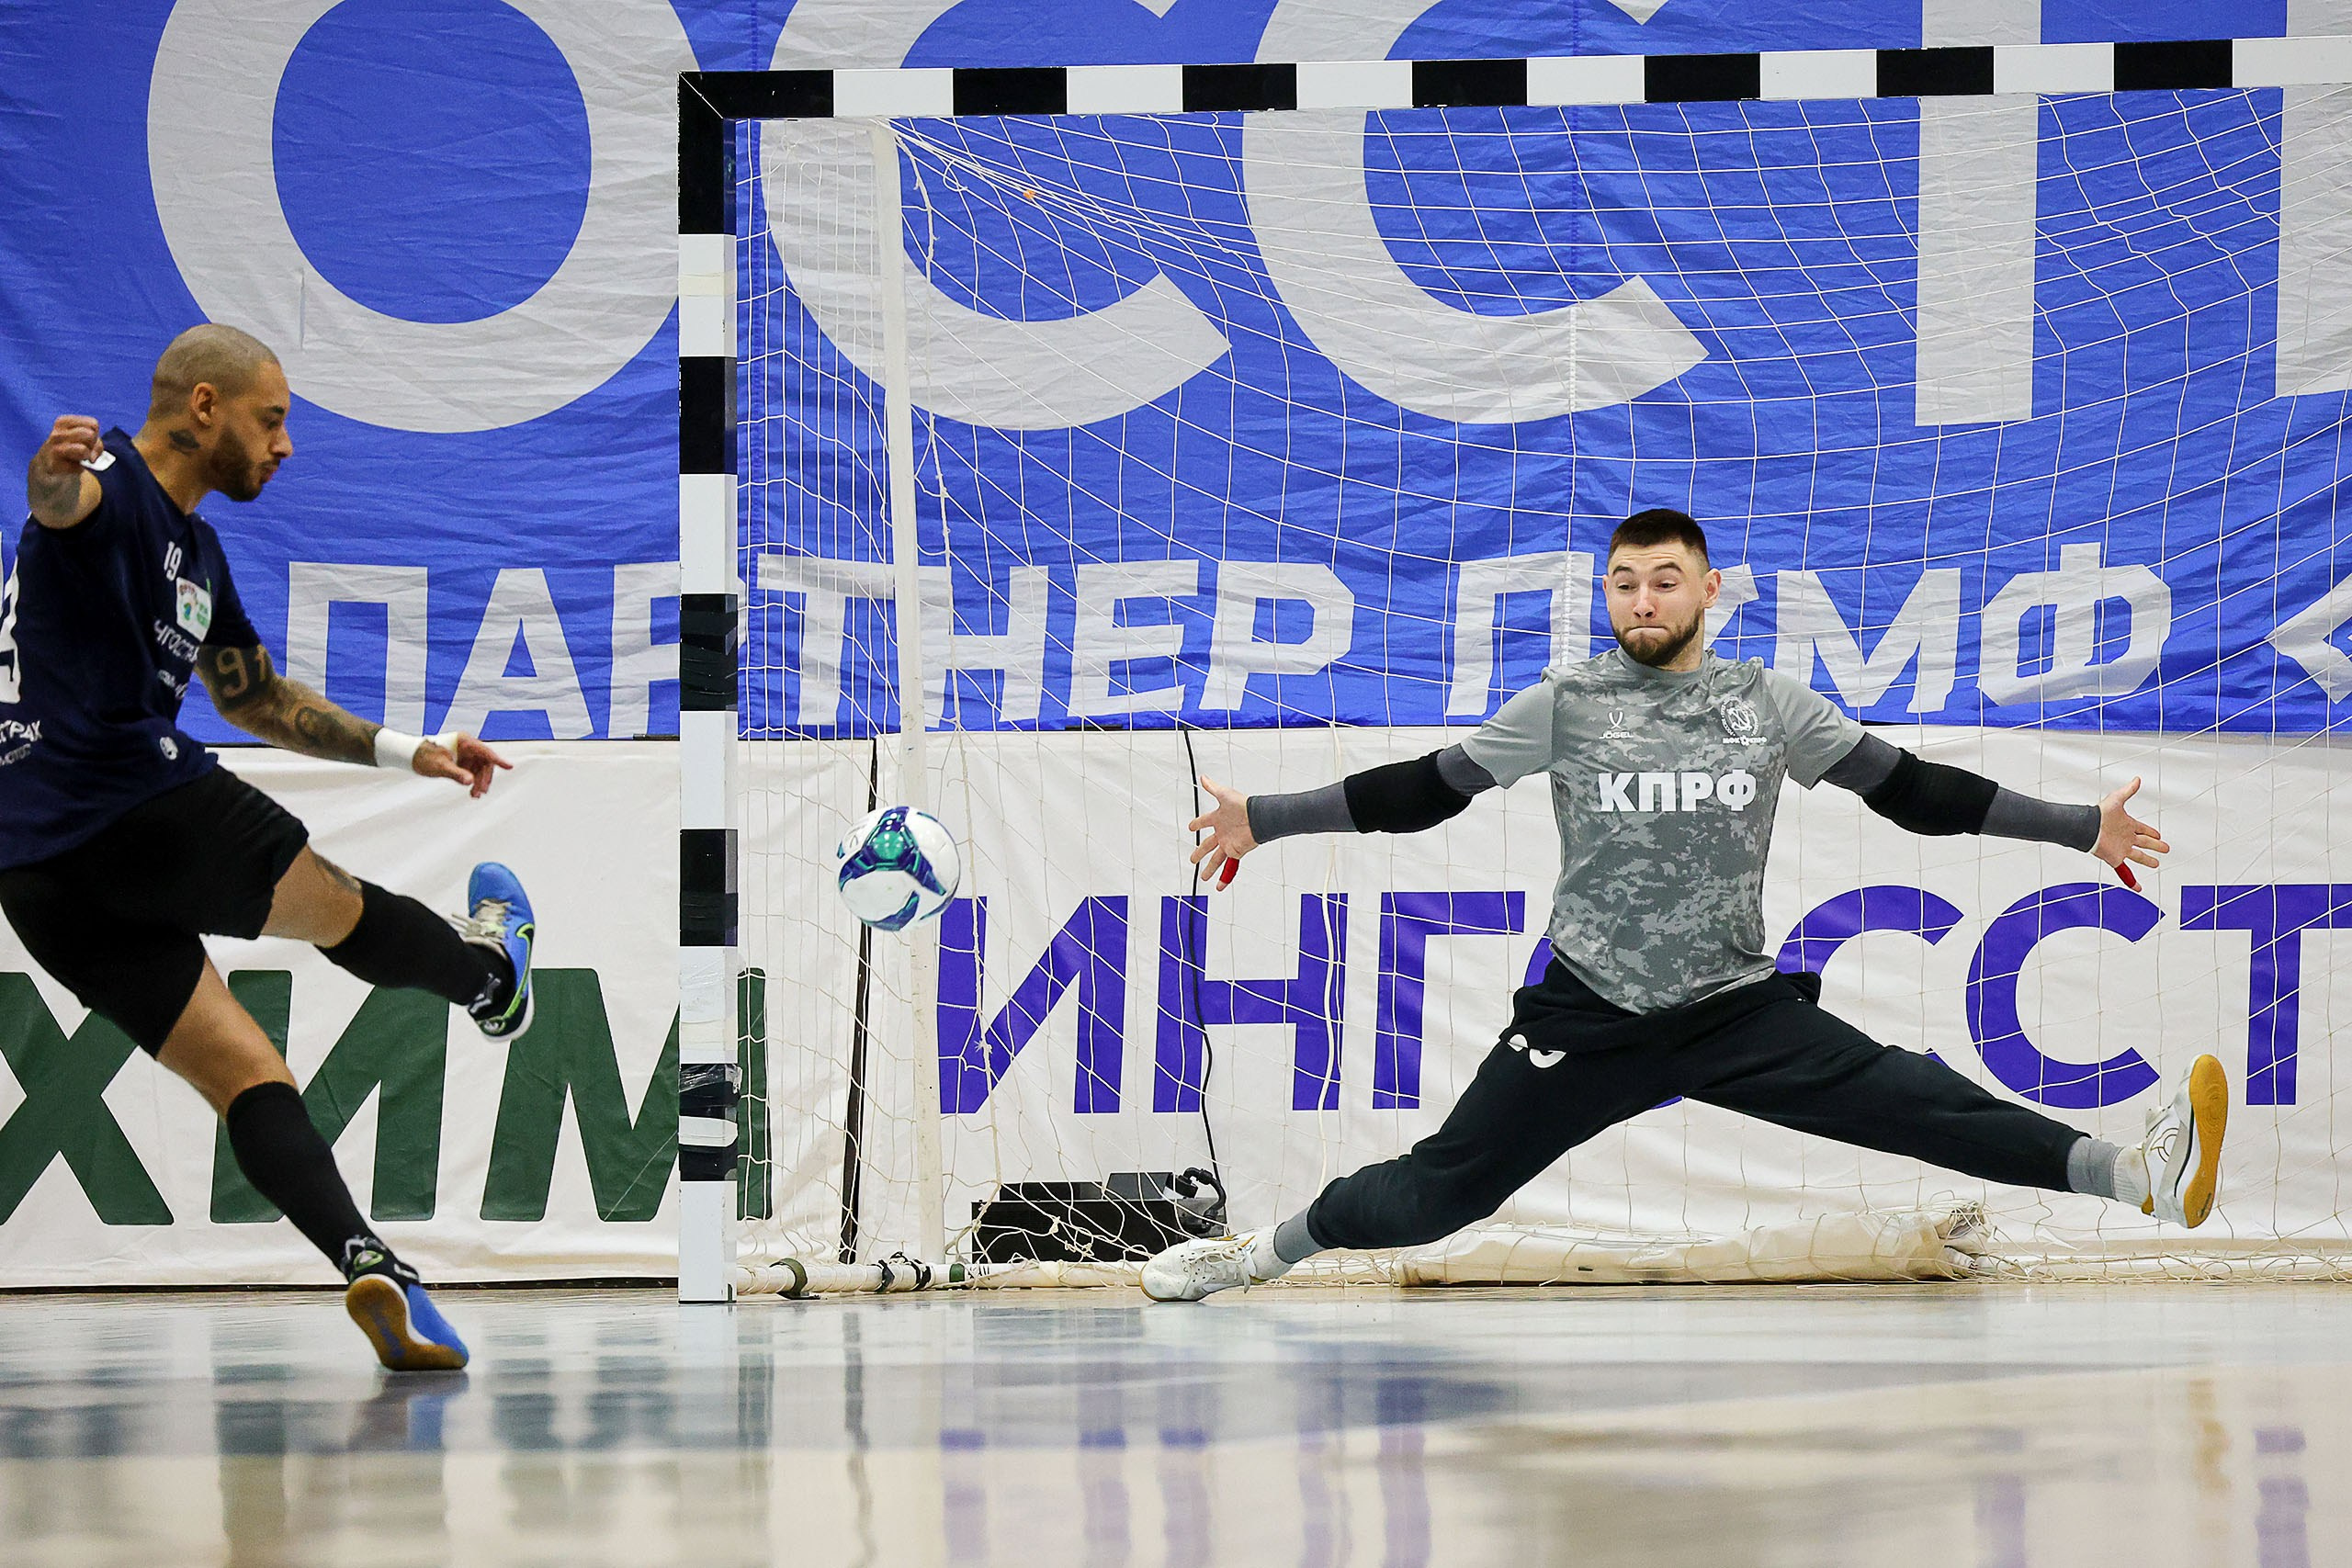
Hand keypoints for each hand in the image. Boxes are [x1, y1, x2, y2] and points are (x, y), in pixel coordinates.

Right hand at [32, 416, 101, 475]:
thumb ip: (96, 444)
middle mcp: (56, 434)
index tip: (86, 439)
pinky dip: (80, 467)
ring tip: (79, 457)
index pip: (93, 424)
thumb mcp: (87, 440)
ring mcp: (54, 450)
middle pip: (90, 435)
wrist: (51, 466)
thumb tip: (91, 459)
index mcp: (63, 422)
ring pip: (83, 449)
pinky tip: (72, 466)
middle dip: (92, 444)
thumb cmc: (73, 448)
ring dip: (87, 456)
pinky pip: (78, 466)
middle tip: (84, 449)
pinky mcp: (55, 465)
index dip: (95, 434)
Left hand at [414, 733, 510, 798]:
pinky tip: (472, 792)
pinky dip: (473, 782)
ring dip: (479, 782)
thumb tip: (470, 782)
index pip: (485, 751)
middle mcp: (467, 746)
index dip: (498, 760)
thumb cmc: (422, 756)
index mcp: (463, 741)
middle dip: (484, 778)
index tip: (509, 767)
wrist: (410, 756)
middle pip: (484, 762)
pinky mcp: (461, 761)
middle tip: (480, 792)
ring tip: (475, 795)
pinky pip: (472, 772)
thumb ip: (456, 774)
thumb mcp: (439, 766)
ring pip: (479, 769)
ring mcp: (465, 754)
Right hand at [1186, 774, 1255, 891]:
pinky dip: (1224, 877)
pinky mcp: (1235, 852)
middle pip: (1207, 846)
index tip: (1191, 827)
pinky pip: (1229, 866)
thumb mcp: (1225, 795)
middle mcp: (1222, 833)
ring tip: (1204, 877)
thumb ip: (1212, 788)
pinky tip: (1219, 886)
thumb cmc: (1243, 805)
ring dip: (1210, 869)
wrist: (1259, 818)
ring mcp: (1228, 843)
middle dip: (1200, 853)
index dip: (1197, 824)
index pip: (1204, 822)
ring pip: (1216, 859)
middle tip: (1193, 859)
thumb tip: (1203, 778)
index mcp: (1218, 819)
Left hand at [2093, 777, 2168, 882]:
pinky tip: (2137, 888)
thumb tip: (2137, 779)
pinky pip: (2124, 871)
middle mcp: (2126, 838)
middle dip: (2156, 845)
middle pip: (2145, 842)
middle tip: (2166, 848)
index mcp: (2128, 825)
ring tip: (2156, 864)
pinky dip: (2131, 880)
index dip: (2151, 831)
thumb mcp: (2117, 800)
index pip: (2143, 829)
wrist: (2086, 827)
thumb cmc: (2099, 814)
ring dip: (2148, 860)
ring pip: (2139, 856)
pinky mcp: (2115, 858)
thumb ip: (2128, 791)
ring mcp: (2121, 849)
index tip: (2159, 834)